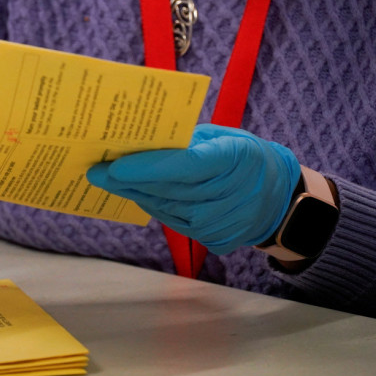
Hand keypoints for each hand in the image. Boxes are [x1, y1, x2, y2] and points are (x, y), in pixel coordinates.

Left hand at [86, 124, 300, 253]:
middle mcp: (228, 196)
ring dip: (134, 195)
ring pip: (166, 209)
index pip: (185, 166)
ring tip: (108, 181)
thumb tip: (143, 141)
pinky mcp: (214, 239)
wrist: (279, 199)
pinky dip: (153, 206)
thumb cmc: (247, 157)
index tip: (115, 166)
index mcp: (235, 160)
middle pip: (169, 190)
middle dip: (128, 181)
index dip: (148, 168)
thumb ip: (188, 140)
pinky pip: (174, 221)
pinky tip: (135, 195)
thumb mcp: (225, 136)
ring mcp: (221, 223)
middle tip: (96, 171)